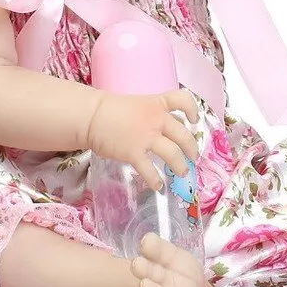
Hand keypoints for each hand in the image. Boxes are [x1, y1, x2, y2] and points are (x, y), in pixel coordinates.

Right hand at [85, 90, 199, 191]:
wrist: (92, 116)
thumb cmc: (113, 110)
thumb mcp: (140, 105)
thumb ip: (155, 115)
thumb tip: (170, 129)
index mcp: (157, 104)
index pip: (183, 100)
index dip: (193, 110)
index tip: (194, 121)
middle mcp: (156, 119)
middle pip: (183, 135)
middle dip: (192, 149)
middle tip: (193, 157)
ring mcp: (146, 137)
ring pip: (173, 154)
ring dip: (181, 166)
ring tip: (183, 172)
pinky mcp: (134, 153)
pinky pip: (150, 171)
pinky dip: (156, 180)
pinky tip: (158, 186)